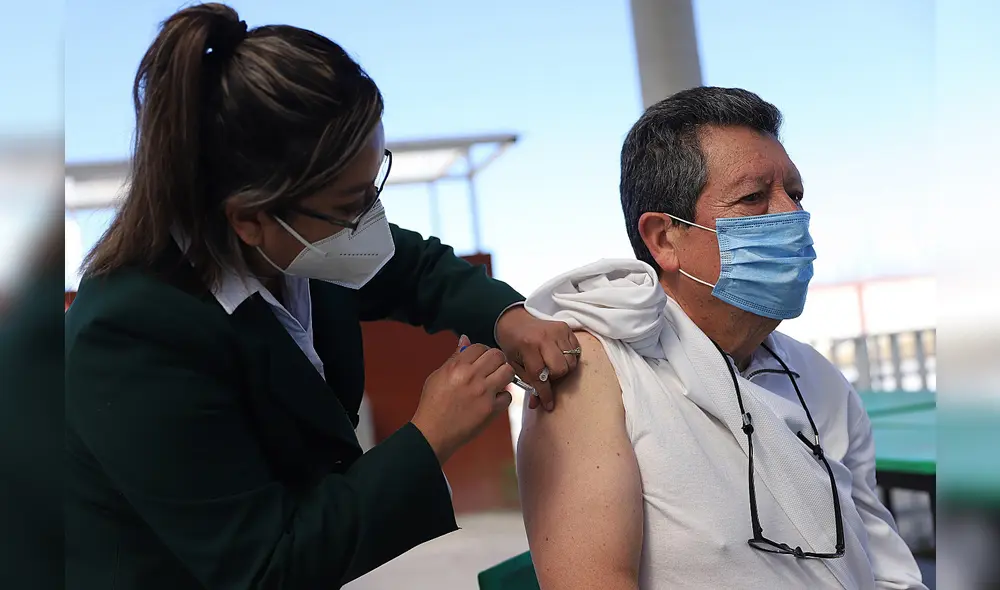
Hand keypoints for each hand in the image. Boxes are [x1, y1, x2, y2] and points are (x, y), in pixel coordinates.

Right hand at [411, 335, 514, 464]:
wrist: (432, 433)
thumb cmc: (432, 405)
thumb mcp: (438, 376)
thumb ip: (455, 357)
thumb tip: (465, 339)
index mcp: (457, 366)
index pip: (480, 346)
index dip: (482, 352)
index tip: (481, 359)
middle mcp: (472, 377)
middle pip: (498, 355)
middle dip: (496, 360)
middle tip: (492, 368)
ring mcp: (483, 393)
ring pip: (508, 372)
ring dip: (504, 375)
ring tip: (496, 381)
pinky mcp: (491, 409)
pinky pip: (508, 396)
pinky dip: (502, 397)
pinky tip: (492, 400)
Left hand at [495, 306, 579, 410]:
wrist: (515, 322)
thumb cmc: (513, 346)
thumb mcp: (514, 365)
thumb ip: (527, 383)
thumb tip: (537, 404)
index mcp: (528, 346)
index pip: (540, 376)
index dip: (545, 393)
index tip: (549, 405)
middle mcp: (544, 337)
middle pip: (561, 369)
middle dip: (555, 377)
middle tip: (547, 374)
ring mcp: (557, 330)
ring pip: (571, 361)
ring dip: (563, 368)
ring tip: (551, 365)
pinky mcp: (566, 327)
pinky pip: (576, 350)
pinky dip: (569, 357)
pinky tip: (558, 356)